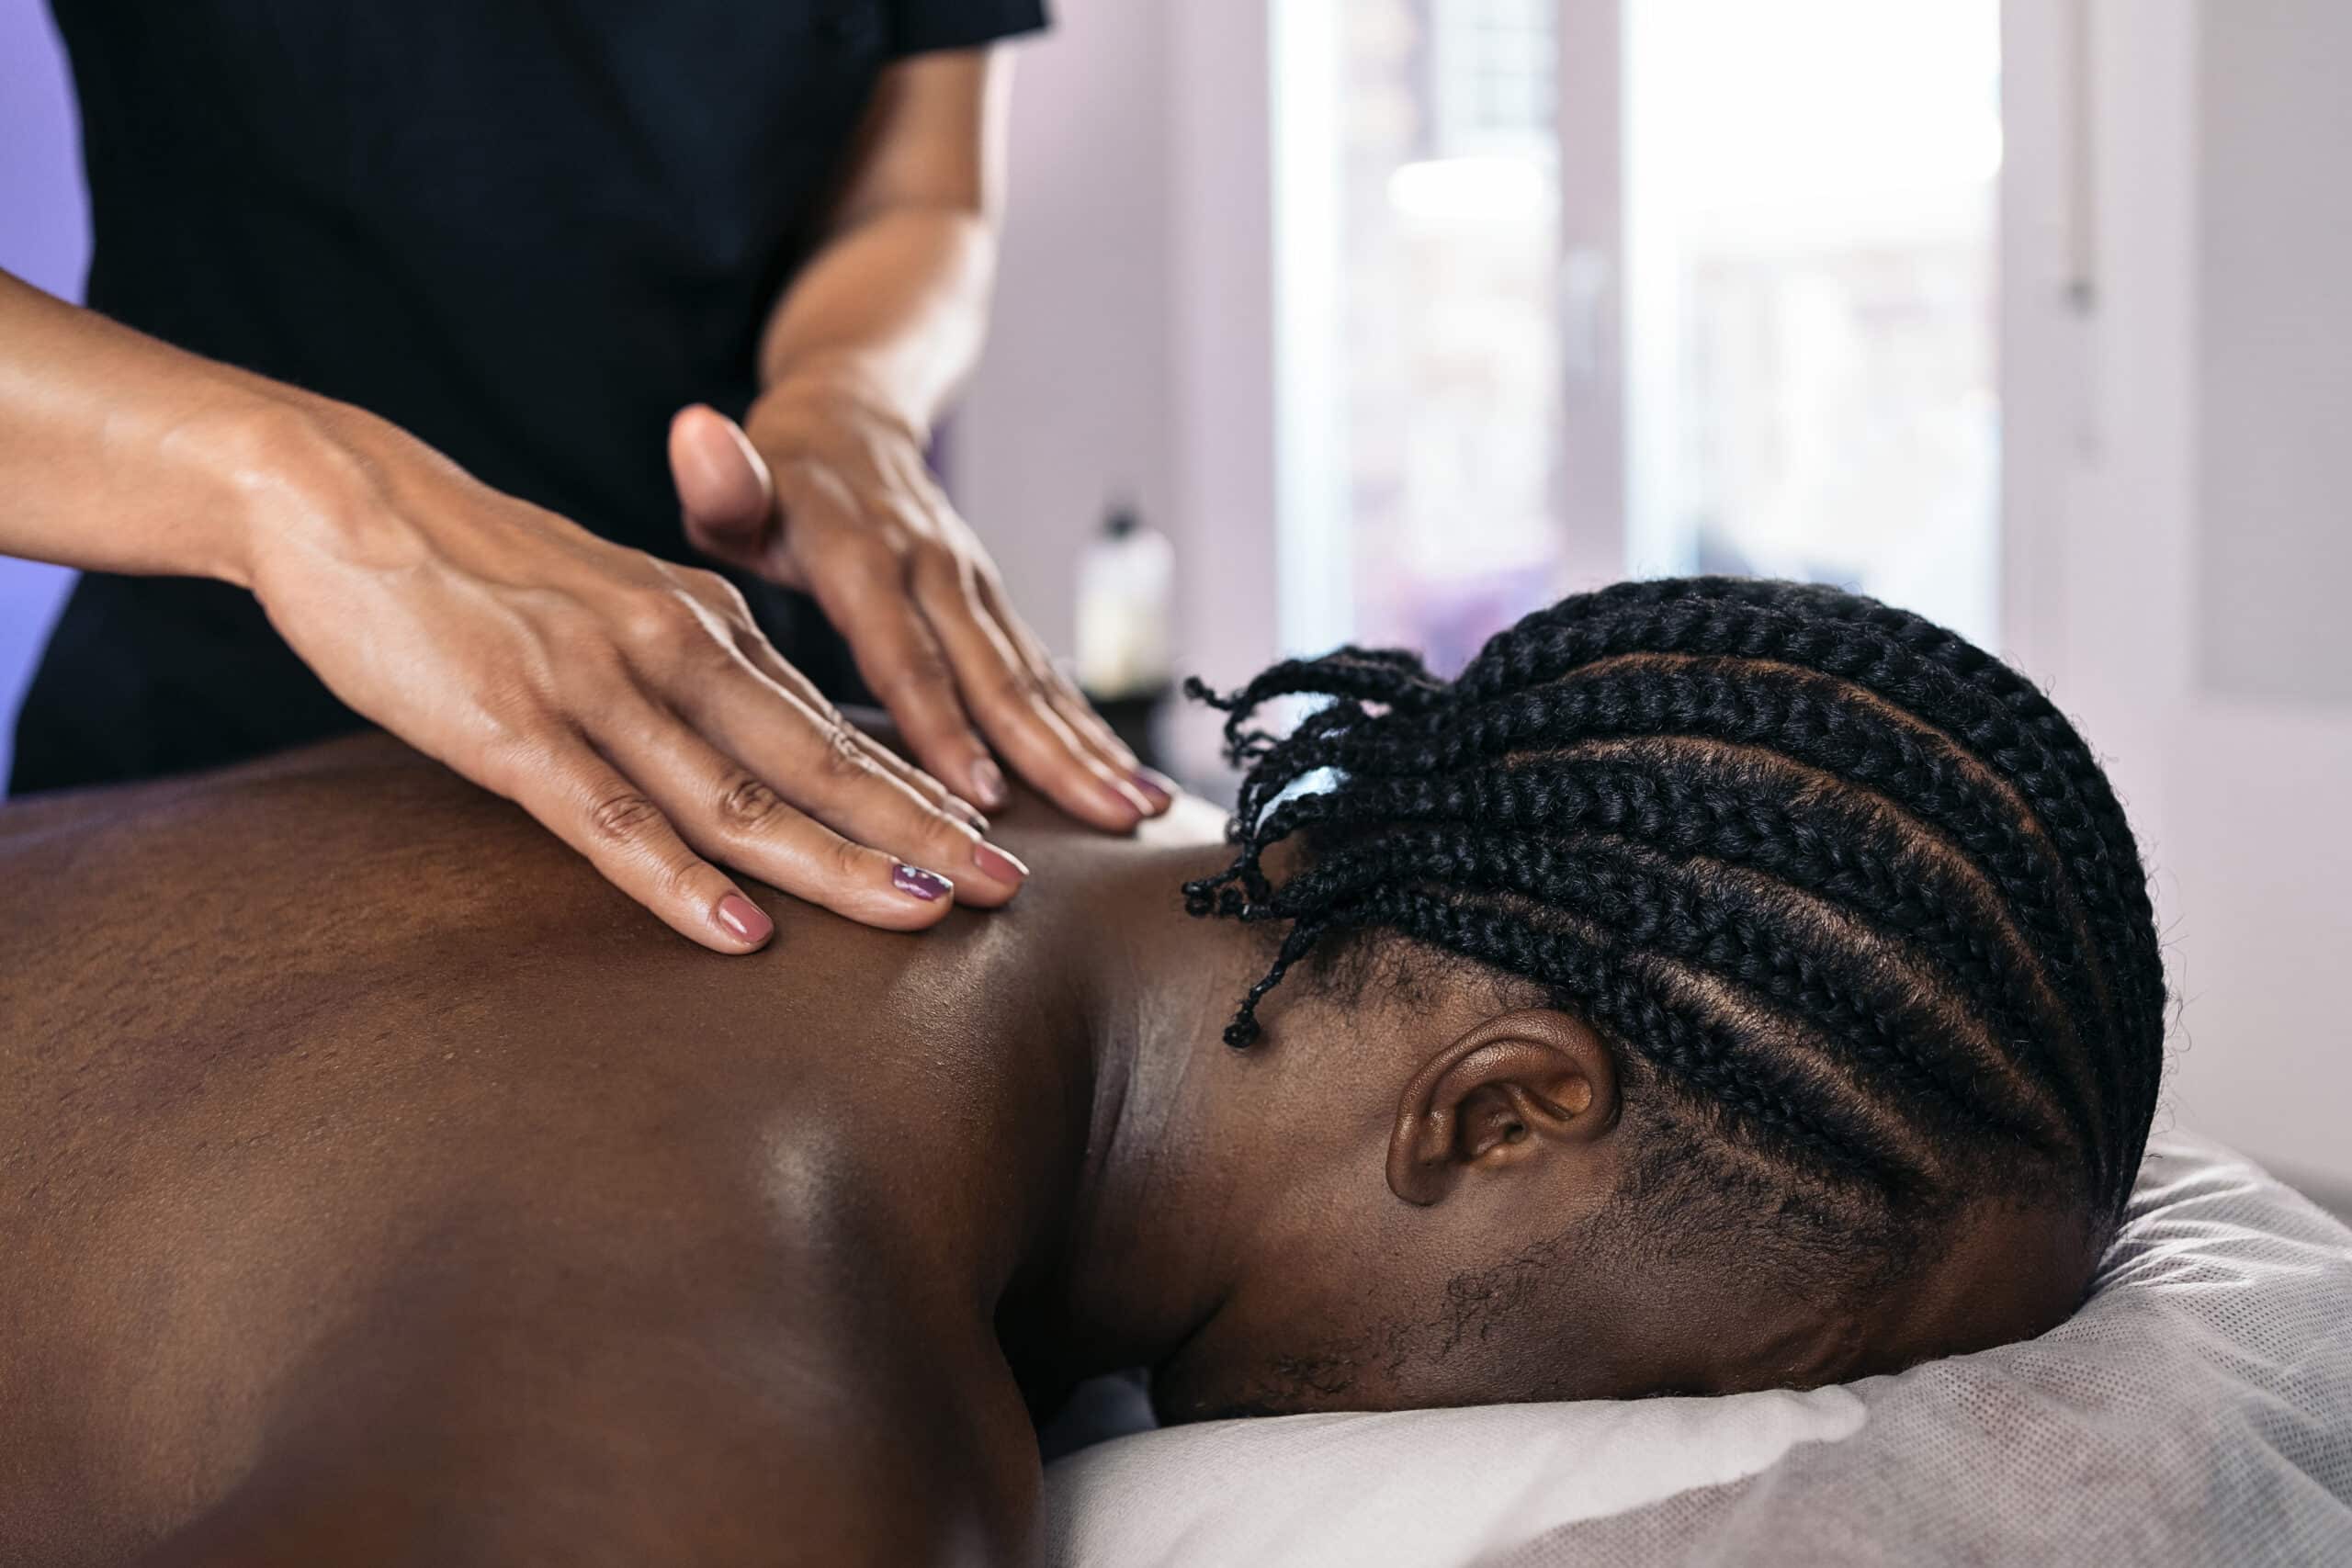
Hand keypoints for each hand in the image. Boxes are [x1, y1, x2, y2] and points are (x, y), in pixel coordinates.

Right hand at [240, 400, 1031, 950]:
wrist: (348, 498)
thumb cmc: (487, 570)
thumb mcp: (619, 607)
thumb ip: (695, 674)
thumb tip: (766, 745)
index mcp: (708, 623)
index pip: (835, 723)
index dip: (920, 789)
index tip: (994, 841)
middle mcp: (675, 649)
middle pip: (820, 760)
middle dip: (921, 830)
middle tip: (1008, 888)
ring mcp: (599, 688)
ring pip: (739, 795)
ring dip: (835, 861)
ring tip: (920, 912)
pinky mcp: (516, 727)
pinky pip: (611, 818)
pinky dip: (679, 881)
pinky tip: (740, 932)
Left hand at [668, 376, 1172, 830]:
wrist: (854, 415)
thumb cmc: (776, 474)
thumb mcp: (737, 477)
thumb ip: (722, 481)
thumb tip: (697, 436)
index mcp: (863, 554)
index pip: (904, 653)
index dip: (941, 724)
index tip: (978, 795)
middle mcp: (934, 570)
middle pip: (995, 674)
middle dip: (1050, 753)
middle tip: (1102, 819)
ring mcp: (974, 588)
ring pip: (1036, 678)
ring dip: (1089, 748)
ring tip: (1138, 811)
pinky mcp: (994, 605)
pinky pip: (1046, 675)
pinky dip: (1089, 731)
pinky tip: (1130, 786)